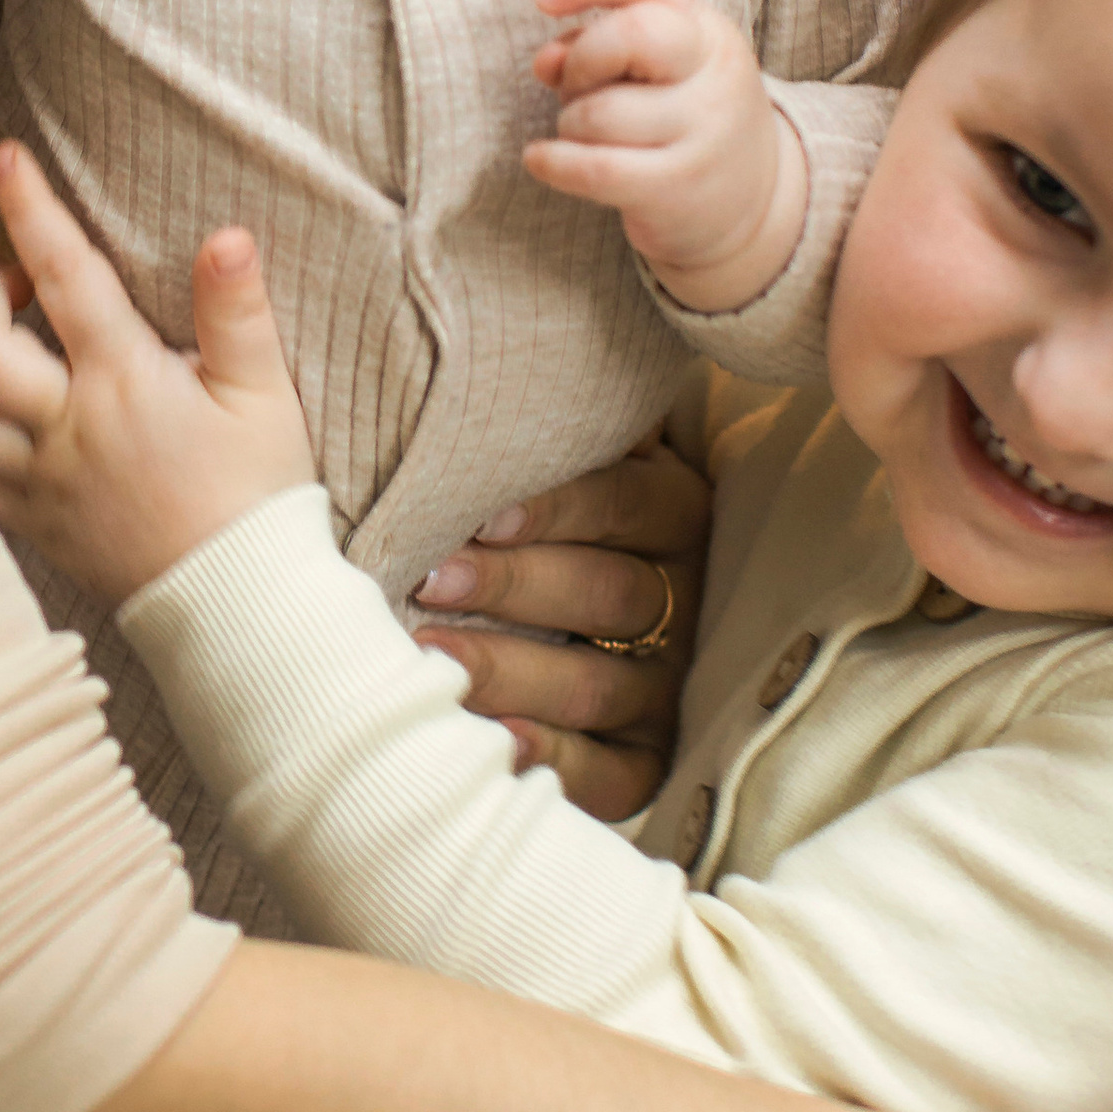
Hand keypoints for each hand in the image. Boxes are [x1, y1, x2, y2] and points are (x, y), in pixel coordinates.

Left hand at [0, 143, 317, 602]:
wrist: (242, 606)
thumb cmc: (260, 496)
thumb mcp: (266, 397)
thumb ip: (238, 314)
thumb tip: (226, 235)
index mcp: (127, 385)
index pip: (65, 277)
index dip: (29, 208)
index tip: (2, 156)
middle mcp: (68, 430)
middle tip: (16, 280)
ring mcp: (38, 481)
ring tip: (2, 341)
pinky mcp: (26, 522)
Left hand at [411, 430, 711, 822]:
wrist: (555, 609)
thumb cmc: (528, 510)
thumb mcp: (564, 454)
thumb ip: (555, 416)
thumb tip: (499, 337)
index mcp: (672, 512)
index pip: (628, 502)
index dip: (558, 508)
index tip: (479, 513)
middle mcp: (682, 599)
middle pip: (612, 594)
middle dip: (517, 586)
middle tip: (430, 580)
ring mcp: (668, 685)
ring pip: (600, 683)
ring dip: (515, 671)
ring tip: (430, 658)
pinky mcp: (647, 758)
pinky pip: (614, 774)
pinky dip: (556, 761)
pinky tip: (497, 745)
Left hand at [526, 0, 805, 314]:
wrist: (754, 201)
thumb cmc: (682, 119)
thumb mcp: (653, 70)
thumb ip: (596, 47)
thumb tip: (546, 59)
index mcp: (707, 30)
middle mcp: (713, 73)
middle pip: (634, 33)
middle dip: (582, 57)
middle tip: (575, 83)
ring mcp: (702, 132)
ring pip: (600, 112)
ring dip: (569, 121)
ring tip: (582, 131)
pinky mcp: (678, 187)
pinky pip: (595, 168)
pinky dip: (553, 162)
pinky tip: (540, 158)